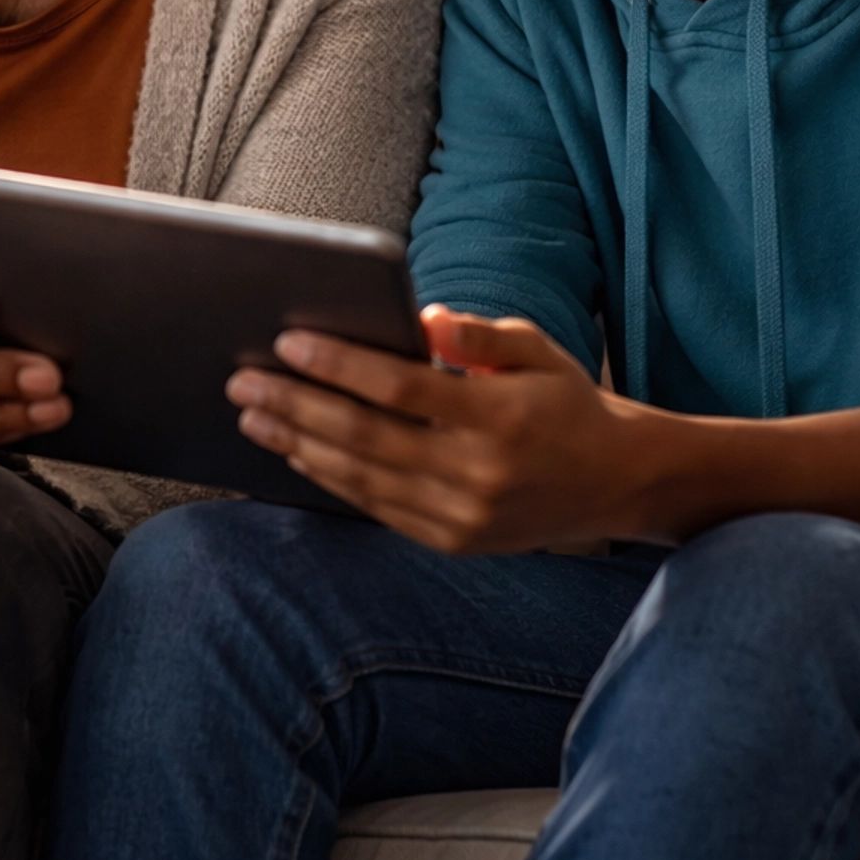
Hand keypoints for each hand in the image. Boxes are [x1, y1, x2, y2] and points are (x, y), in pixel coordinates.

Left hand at [226, 305, 639, 553]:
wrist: (615, 481)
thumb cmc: (565, 400)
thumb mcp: (536, 350)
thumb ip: (478, 335)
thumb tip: (422, 318)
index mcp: (499, 416)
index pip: (401, 388)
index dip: (340, 366)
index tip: (288, 342)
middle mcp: (478, 473)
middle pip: (367, 437)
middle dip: (297, 406)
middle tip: (243, 381)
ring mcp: (462, 516)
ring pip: (362, 478)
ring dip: (299, 445)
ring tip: (253, 416)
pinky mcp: (452, 540)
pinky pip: (377, 508)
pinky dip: (330, 479)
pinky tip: (297, 452)